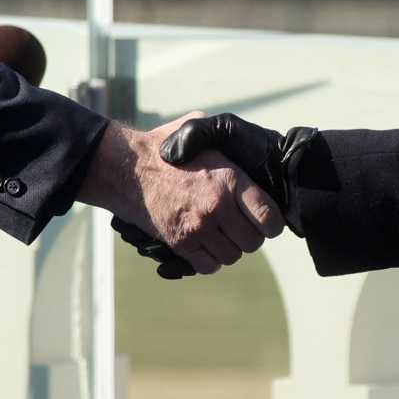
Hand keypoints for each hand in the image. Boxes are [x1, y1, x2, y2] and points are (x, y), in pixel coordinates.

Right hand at [83, 114, 284, 276]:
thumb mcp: (199, 132)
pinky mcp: (180, 243)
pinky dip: (208, 261)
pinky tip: (203, 245)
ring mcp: (199, 227)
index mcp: (230, 178)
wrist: (126, 169)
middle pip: (253, 242)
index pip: (269, 216)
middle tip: (238, 228)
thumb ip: (223, 138)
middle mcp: (218, 205)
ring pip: (232, 256)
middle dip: (248, 237)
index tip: (266, 223)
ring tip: (218, 234)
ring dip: (227, 249)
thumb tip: (243, 141)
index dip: (271, 224)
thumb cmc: (163, 149)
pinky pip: (209, 266)